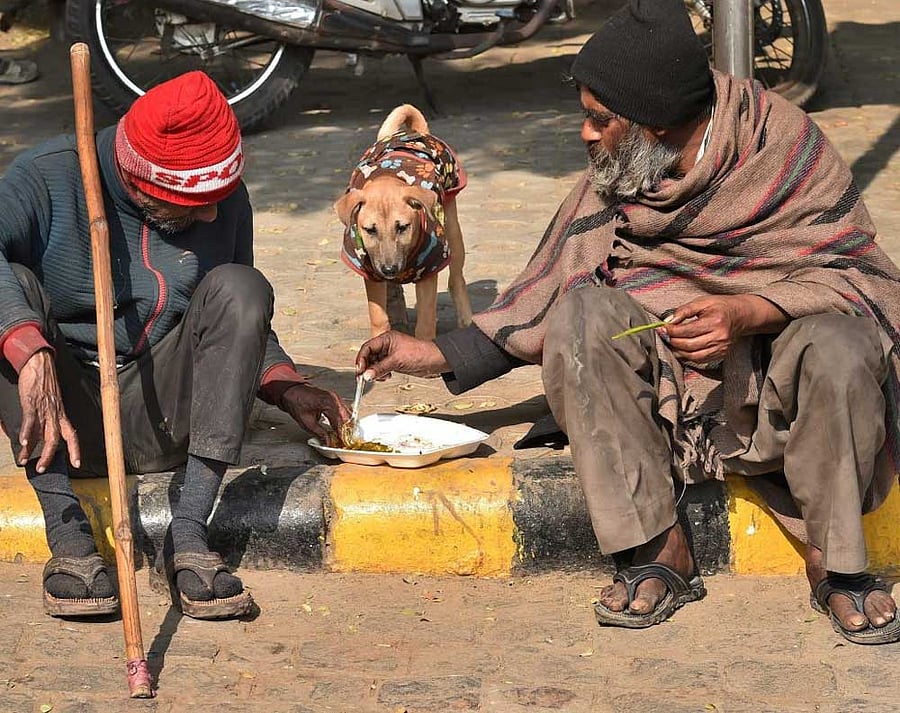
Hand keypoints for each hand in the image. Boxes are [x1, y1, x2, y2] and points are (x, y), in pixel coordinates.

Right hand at [17, 349, 80, 471]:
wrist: (40, 365)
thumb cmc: (45, 384)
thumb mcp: (51, 404)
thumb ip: (47, 419)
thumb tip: (38, 435)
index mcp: (61, 415)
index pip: (72, 435)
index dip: (76, 450)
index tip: (77, 464)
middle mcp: (55, 414)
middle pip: (55, 439)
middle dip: (48, 456)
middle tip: (41, 469)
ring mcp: (44, 409)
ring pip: (42, 433)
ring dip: (33, 449)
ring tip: (24, 460)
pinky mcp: (32, 402)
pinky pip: (30, 420)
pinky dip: (27, 431)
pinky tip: (22, 442)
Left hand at [281, 383, 349, 441]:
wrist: (293, 391)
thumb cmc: (296, 402)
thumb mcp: (306, 422)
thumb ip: (319, 433)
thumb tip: (328, 441)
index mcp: (328, 403)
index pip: (340, 422)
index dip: (342, 435)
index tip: (342, 443)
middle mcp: (335, 399)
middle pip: (347, 419)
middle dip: (346, 432)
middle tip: (343, 441)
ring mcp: (336, 398)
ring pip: (348, 415)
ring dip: (346, 426)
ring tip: (341, 436)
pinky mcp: (336, 399)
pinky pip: (344, 411)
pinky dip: (344, 420)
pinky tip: (340, 428)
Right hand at [355, 330, 449, 380]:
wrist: (435, 361)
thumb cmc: (421, 354)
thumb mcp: (396, 361)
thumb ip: (380, 368)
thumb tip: (367, 375)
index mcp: (386, 338)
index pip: (367, 347)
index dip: (362, 359)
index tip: (360, 370)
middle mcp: (387, 345)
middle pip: (369, 355)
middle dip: (367, 367)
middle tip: (364, 377)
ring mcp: (391, 354)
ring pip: (375, 363)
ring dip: (374, 372)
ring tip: (378, 377)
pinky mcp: (394, 362)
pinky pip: (382, 368)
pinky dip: (381, 374)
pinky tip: (386, 376)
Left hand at [663, 294, 786, 365]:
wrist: (741, 315)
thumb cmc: (720, 306)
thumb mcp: (702, 302)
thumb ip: (684, 310)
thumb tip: (668, 321)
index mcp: (715, 321)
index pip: (687, 331)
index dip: (671, 330)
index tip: (662, 327)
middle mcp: (719, 337)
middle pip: (688, 345)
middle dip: (673, 340)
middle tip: (665, 334)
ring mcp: (721, 348)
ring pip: (692, 356)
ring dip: (678, 350)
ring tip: (671, 341)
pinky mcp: (721, 354)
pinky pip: (699, 360)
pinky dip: (687, 356)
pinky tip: (681, 348)